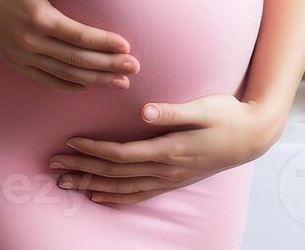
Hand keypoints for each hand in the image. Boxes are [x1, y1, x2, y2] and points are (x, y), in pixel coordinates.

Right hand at [0, 0, 138, 93]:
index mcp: (38, 17)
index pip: (80, 36)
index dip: (105, 43)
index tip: (127, 48)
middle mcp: (30, 41)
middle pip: (76, 59)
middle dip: (107, 66)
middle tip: (133, 69)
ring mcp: (20, 54)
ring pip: (63, 73)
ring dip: (92, 79)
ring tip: (118, 82)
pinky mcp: (12, 59)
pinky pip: (43, 78)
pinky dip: (65, 85)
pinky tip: (84, 86)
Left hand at [46, 94, 279, 203]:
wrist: (251, 137)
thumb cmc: (226, 116)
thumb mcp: (203, 108)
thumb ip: (172, 111)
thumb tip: (144, 111)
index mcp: (168, 149)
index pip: (121, 154)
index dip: (93, 149)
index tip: (70, 142)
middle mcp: (165, 169)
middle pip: (114, 172)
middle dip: (82, 168)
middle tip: (53, 163)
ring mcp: (168, 179)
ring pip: (122, 187)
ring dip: (91, 184)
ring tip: (65, 181)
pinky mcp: (172, 181)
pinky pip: (138, 195)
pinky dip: (115, 197)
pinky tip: (98, 196)